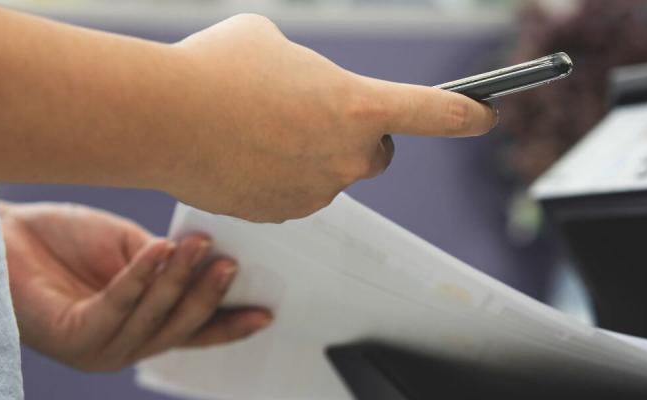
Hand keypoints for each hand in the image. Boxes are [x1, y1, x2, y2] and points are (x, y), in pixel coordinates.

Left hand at [0, 202, 271, 371]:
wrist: (2, 231)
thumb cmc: (63, 239)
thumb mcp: (132, 250)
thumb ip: (168, 265)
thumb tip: (215, 260)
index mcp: (138, 330)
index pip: (192, 332)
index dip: (228, 323)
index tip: (265, 312)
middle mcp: (120, 348)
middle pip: (178, 327)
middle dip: (208, 294)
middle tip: (231, 262)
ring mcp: (95, 349)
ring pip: (152, 316)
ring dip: (178, 278)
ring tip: (199, 244)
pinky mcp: (70, 338)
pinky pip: (116, 306)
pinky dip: (140, 277)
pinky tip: (157, 250)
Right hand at [160, 14, 496, 222]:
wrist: (160, 119)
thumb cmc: (215, 67)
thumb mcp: (270, 39)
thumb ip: (303, 65)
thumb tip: (296, 83)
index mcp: (359, 106)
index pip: (435, 113)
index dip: (467, 115)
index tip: (485, 115)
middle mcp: (348, 157)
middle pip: (378, 154)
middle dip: (360, 137)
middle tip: (322, 116)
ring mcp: (316, 191)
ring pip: (331, 174)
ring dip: (312, 154)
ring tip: (261, 127)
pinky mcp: (282, 215)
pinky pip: (295, 193)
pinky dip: (279, 176)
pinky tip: (244, 152)